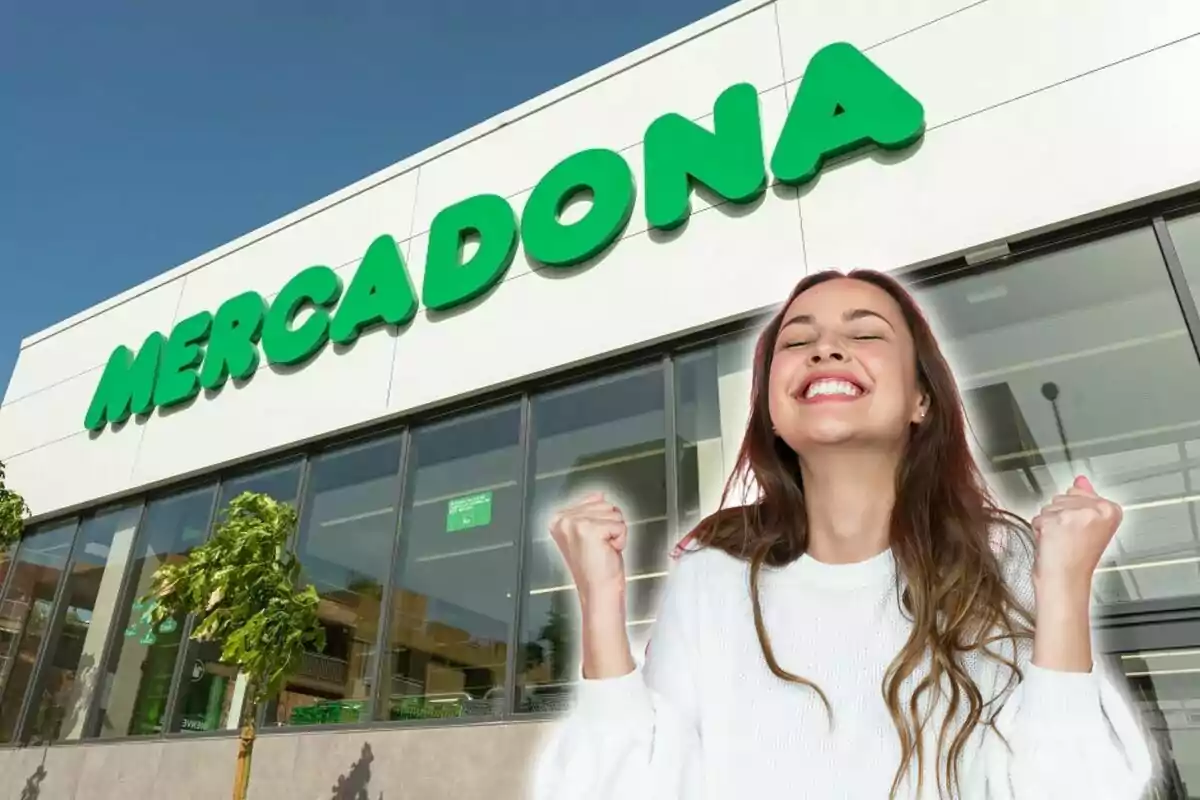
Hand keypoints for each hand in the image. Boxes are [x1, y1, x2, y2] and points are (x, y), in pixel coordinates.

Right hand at [548, 492, 634, 678]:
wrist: (599, 592)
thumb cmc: (596, 570)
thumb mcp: (590, 535)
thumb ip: (590, 511)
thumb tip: (598, 495)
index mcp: (559, 520)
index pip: (594, 500)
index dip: (602, 521)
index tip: (593, 542)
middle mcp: (563, 519)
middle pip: (605, 504)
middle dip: (610, 526)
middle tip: (600, 548)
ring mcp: (575, 523)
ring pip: (614, 512)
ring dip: (616, 533)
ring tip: (603, 550)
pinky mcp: (589, 529)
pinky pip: (620, 524)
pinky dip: (621, 539)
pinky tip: (608, 551)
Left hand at [1031, 475, 1122, 597]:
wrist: (1065, 580)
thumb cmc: (1077, 559)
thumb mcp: (1090, 525)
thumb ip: (1086, 497)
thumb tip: (1081, 480)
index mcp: (1111, 510)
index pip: (1080, 491)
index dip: (1074, 512)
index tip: (1080, 530)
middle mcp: (1096, 510)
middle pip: (1063, 496)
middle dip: (1060, 515)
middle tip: (1069, 537)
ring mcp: (1076, 514)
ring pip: (1049, 506)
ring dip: (1049, 523)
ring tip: (1061, 541)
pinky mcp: (1056, 520)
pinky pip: (1038, 517)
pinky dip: (1039, 530)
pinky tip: (1051, 543)